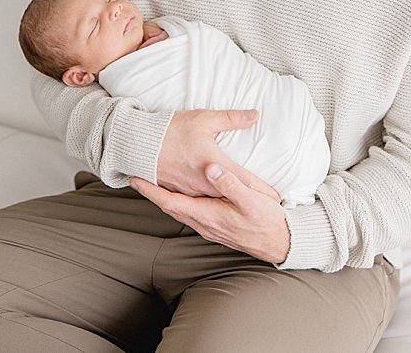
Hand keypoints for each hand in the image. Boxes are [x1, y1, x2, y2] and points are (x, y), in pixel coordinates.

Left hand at [132, 165, 291, 262]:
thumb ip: (229, 183)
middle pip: (169, 207)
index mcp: (206, 214)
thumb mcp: (250, 199)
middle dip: (153, 193)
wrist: (276, 242)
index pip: (170, 201)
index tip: (135, 178)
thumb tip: (210, 167)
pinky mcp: (214, 227)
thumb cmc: (264, 221)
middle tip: (139, 176)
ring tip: (155, 184)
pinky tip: (183, 196)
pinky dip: (179, 203)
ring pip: (178, 211)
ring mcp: (207, 227)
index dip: (151, 190)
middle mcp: (202, 223)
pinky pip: (188, 213)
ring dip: (165, 198)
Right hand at [155, 109, 279, 198]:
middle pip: (230, 195)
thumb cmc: (172, 130)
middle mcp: (202, 183)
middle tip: (266, 208)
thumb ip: (232, 118)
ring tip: (245, 209)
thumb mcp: (205, 119)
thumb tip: (255, 115)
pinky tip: (214, 207)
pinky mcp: (176, 191)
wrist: (137, 143)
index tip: (275, 197)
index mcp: (213, 165)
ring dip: (229, 204)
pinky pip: (196, 202)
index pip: (244, 180)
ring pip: (213, 202)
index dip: (261, 189)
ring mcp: (188, 190)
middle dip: (247, 200)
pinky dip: (208, 204)